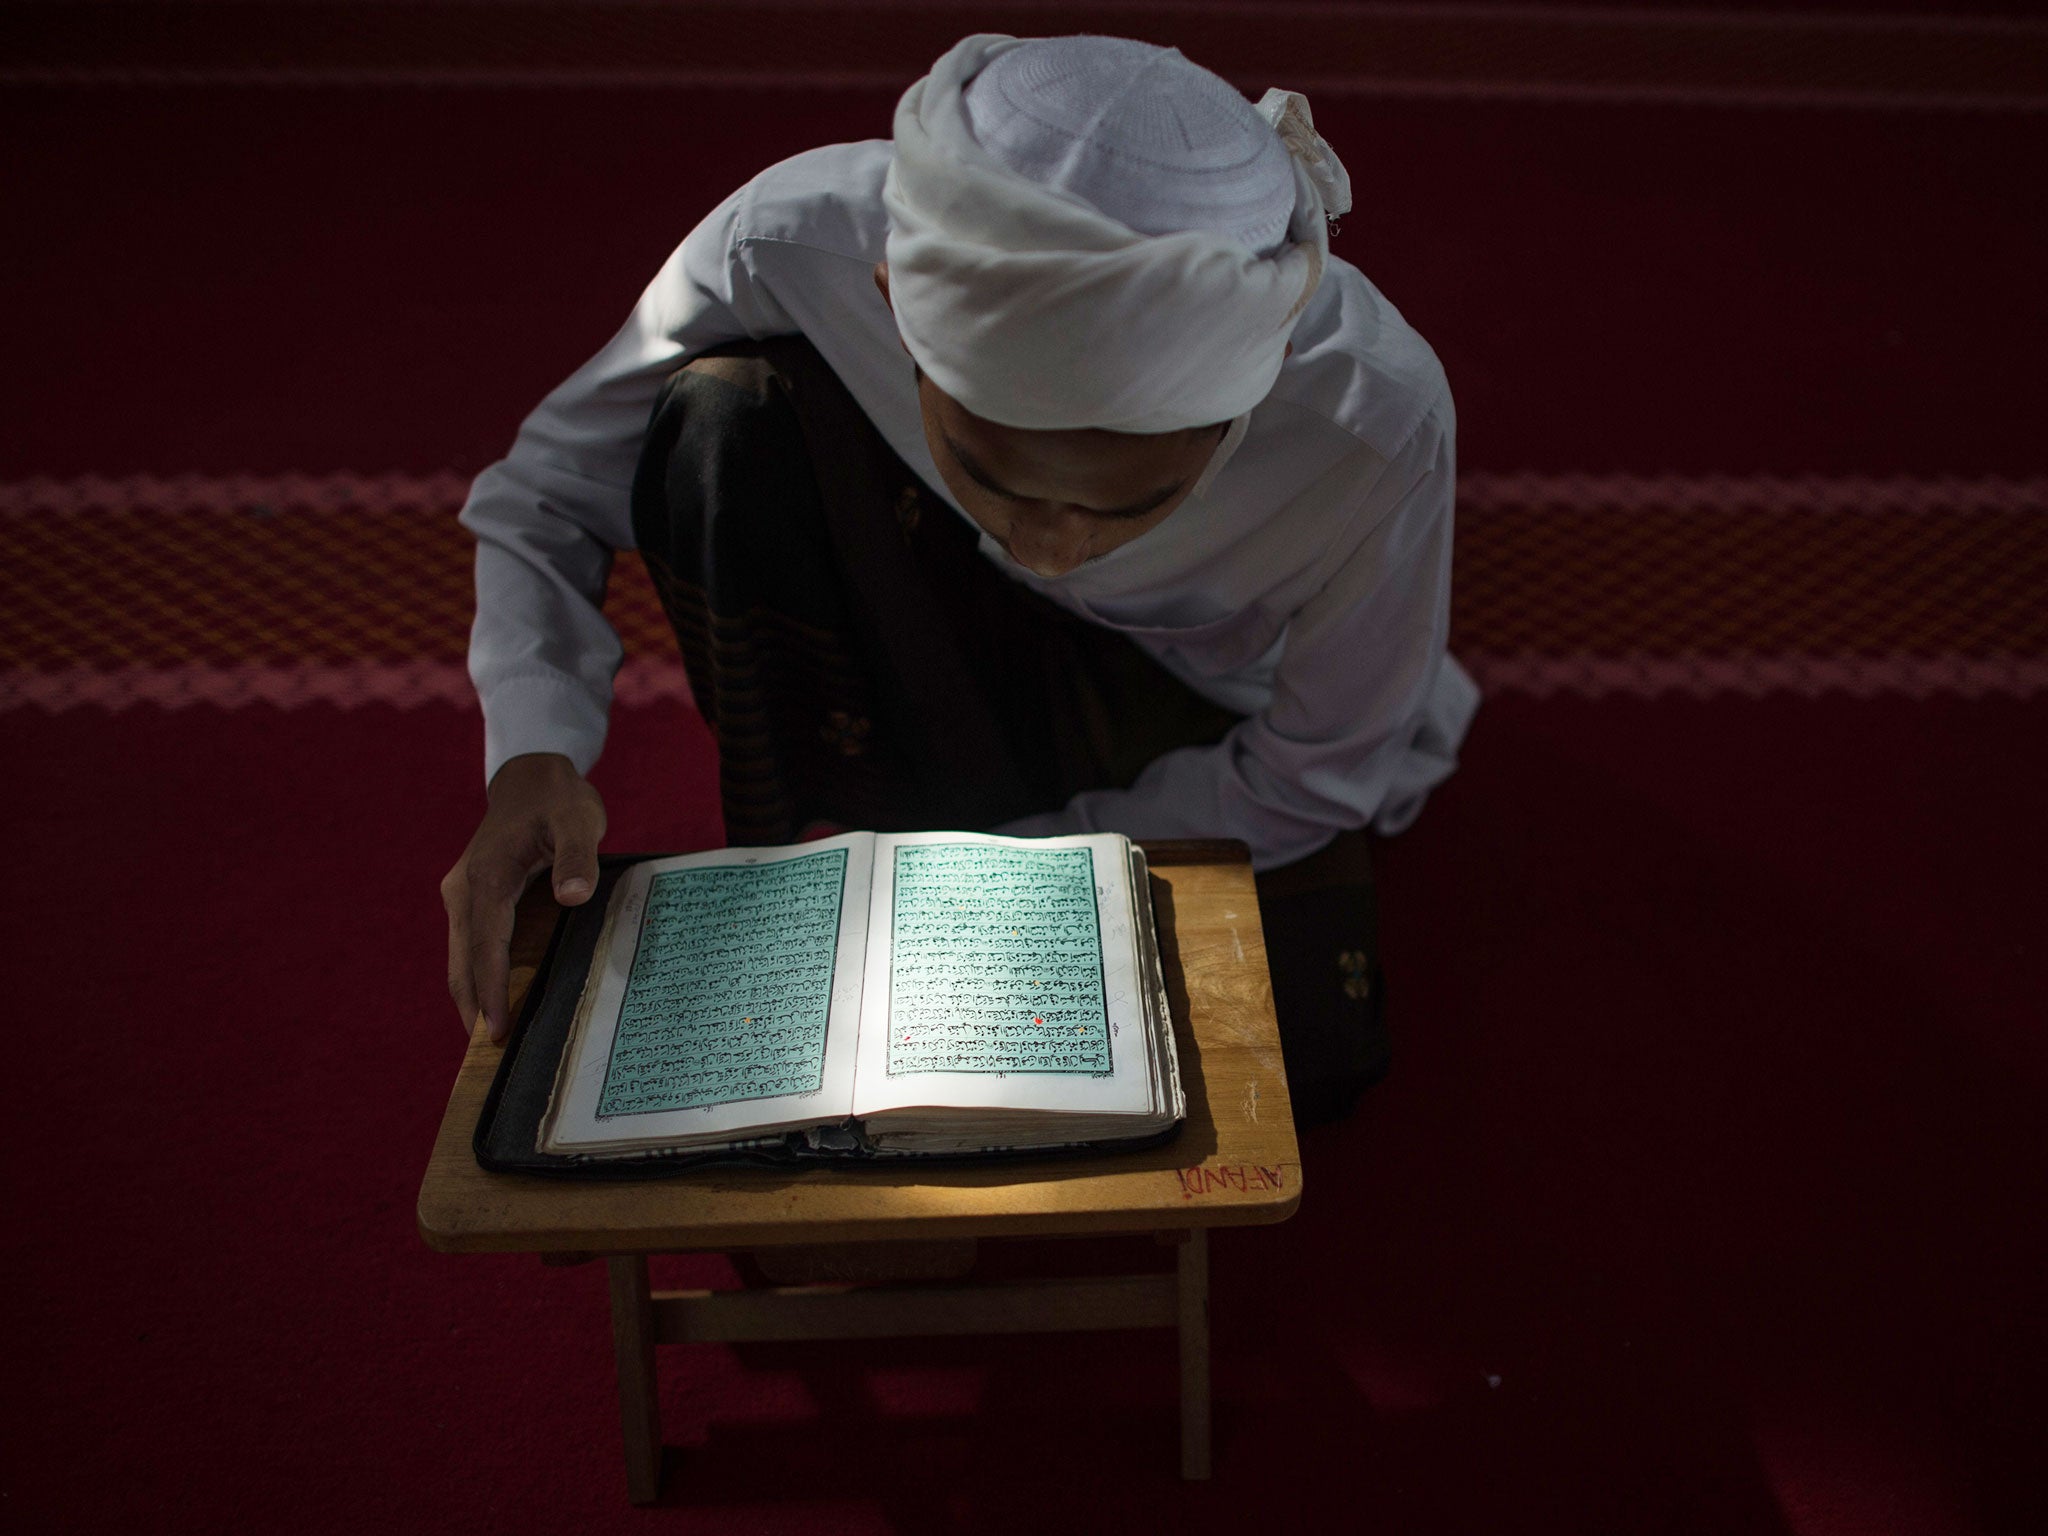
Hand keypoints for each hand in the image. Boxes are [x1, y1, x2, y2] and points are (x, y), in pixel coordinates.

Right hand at [441, 752, 606, 1043]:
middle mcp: (463, 891)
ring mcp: (462, 894)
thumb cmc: (558, 800)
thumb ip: (577, 857)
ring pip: (461, 957)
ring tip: (492, 1040)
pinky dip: (478, 975)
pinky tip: (494, 1001)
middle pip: (462, 962)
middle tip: (492, 1056)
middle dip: (474, 1007)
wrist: (531, 777)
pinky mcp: (470, 897)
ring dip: (472, 995)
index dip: (489, 992)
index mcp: (486, 878)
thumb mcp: (577, 821)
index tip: (496, 1031)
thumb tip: (573, 897)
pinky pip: (470, 945)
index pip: (484, 947)